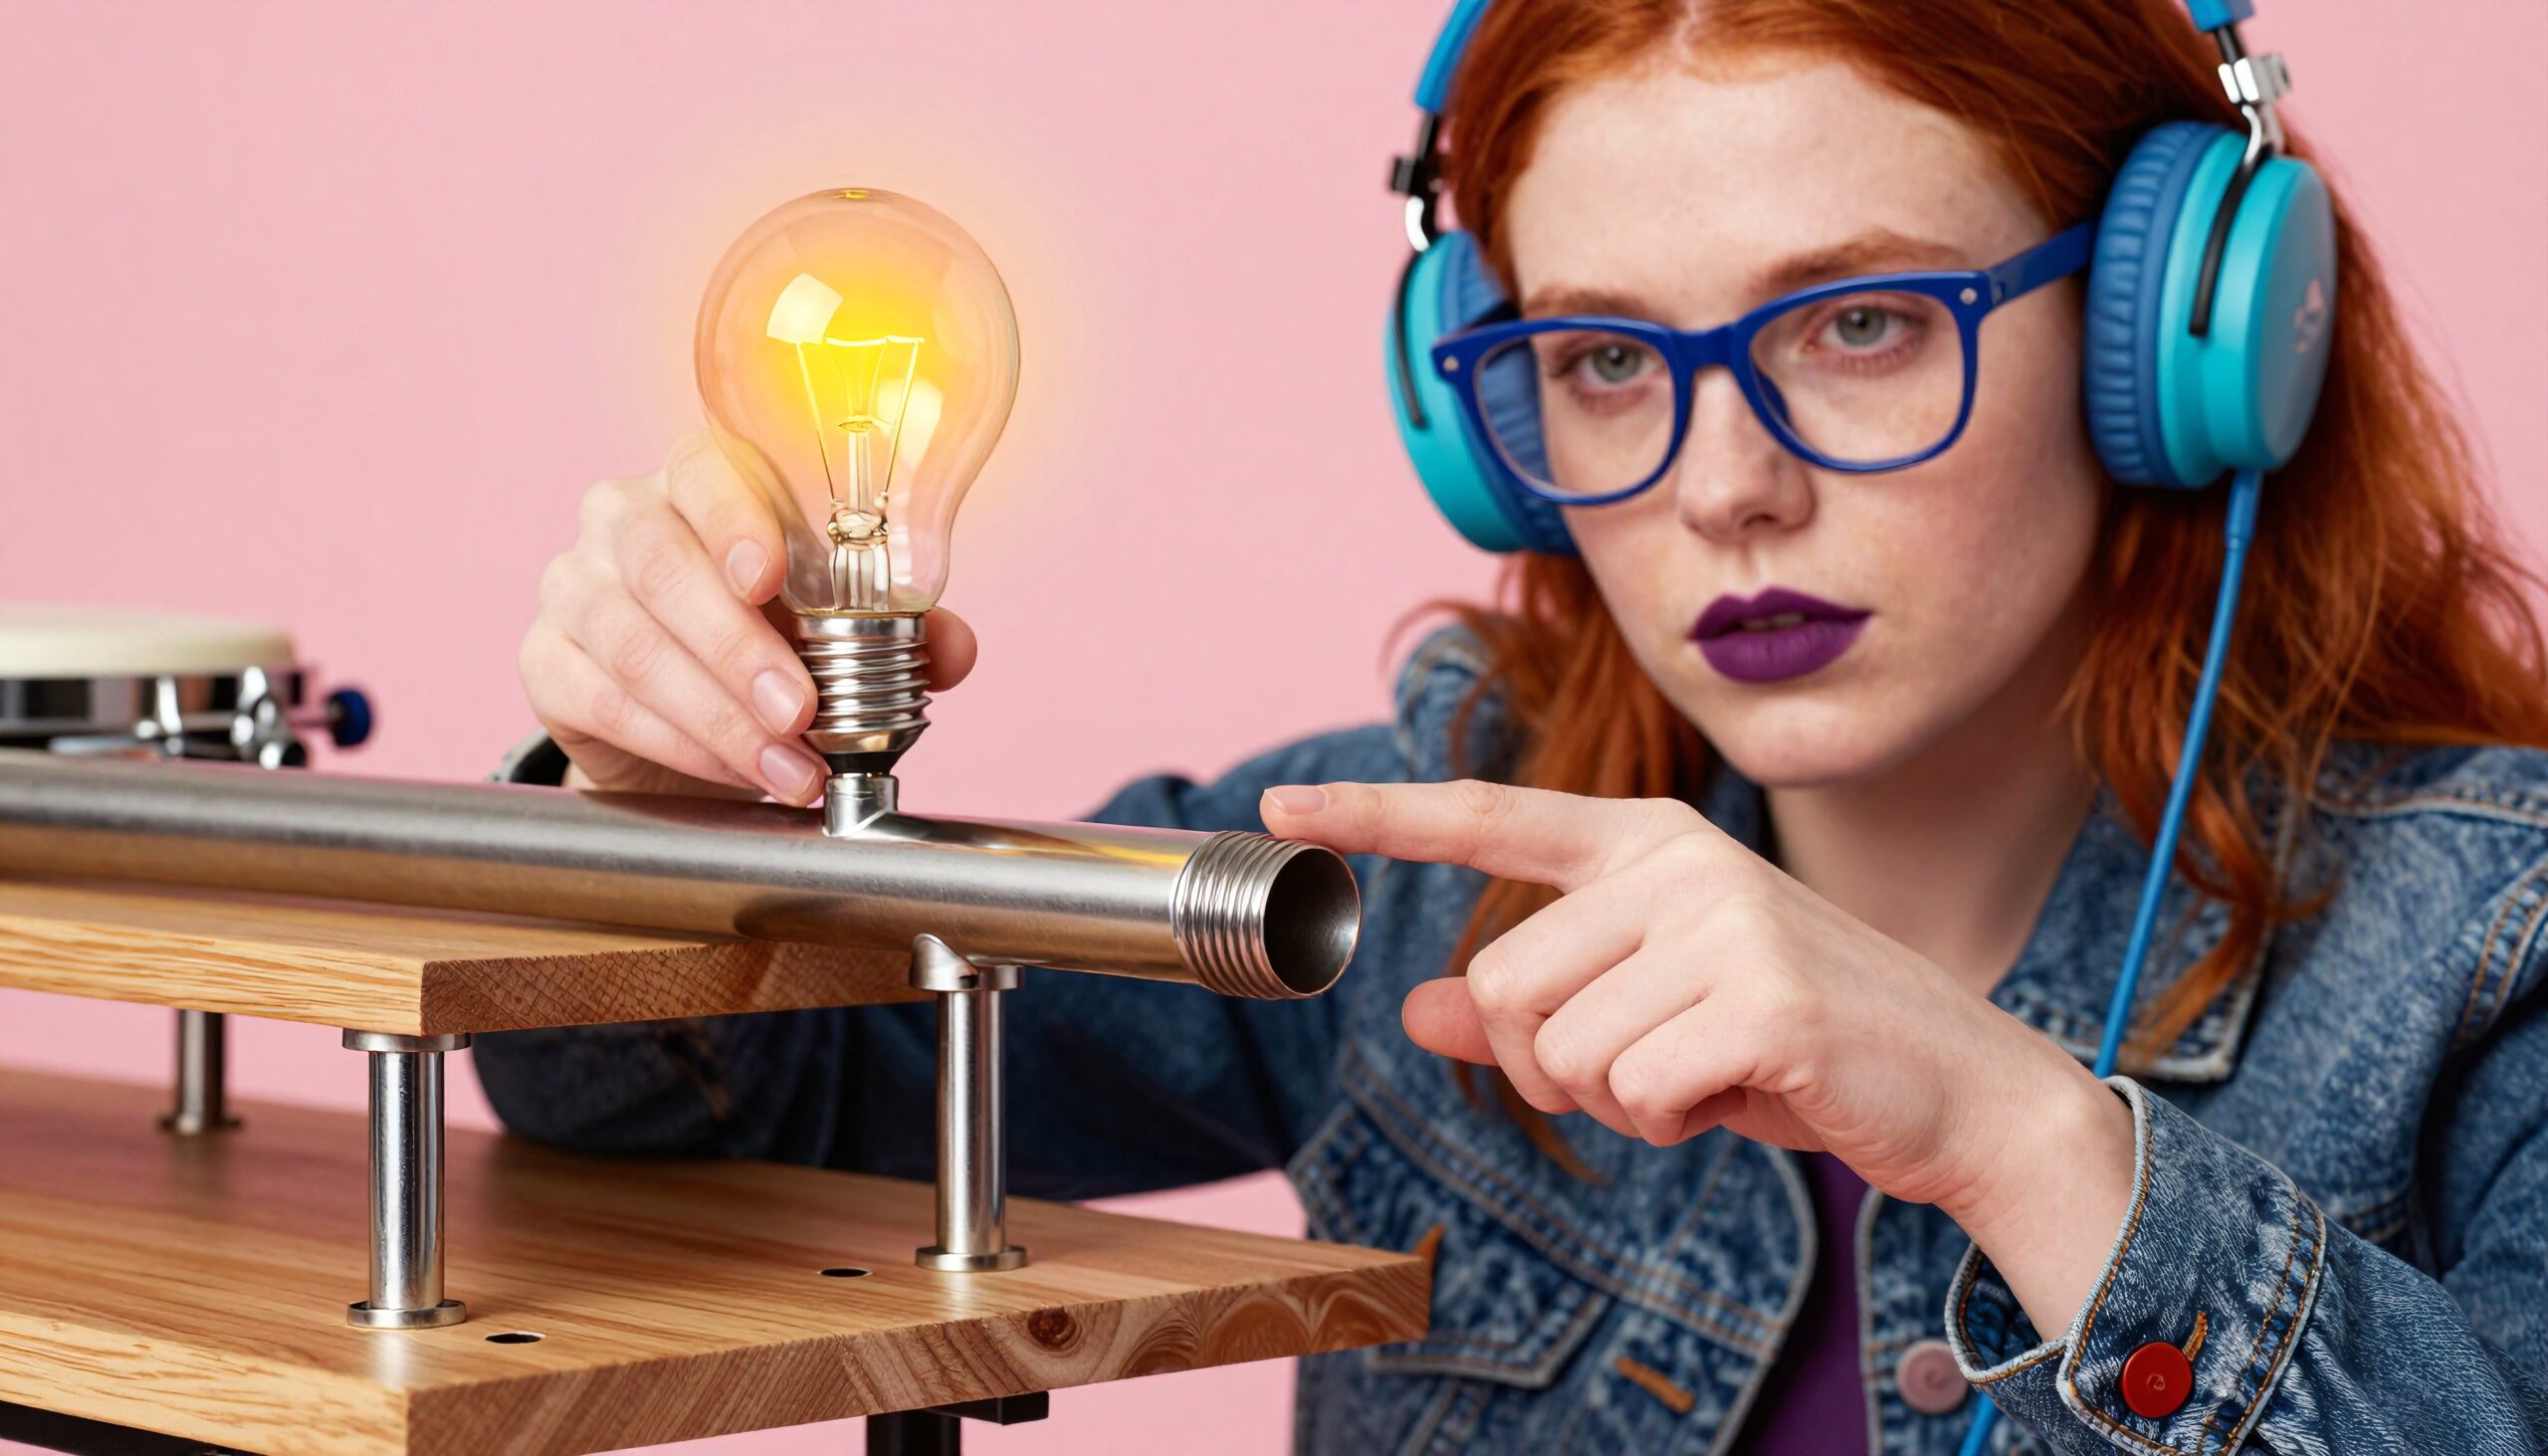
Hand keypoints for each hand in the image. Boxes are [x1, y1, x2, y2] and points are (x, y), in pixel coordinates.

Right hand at [522, 431, 976, 803]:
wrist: (686, 718)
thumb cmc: (771, 641)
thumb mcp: (840, 629)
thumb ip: (899, 630)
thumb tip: (952, 649)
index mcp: (703, 481)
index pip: (705, 469)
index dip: (736, 519)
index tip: (770, 577)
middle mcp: (625, 517)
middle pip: (662, 563)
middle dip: (737, 648)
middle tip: (799, 711)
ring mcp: (575, 585)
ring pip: (632, 641)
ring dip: (718, 715)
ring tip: (787, 766)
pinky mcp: (547, 661)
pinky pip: (602, 699)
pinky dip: (677, 744)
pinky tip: (735, 772)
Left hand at [1262, 778, 2135, 1329]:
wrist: (1960, 1090)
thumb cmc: (1795, 1047)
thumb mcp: (1653, 1016)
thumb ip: (1536, 1006)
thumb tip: (1421, 1007)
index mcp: (1647, 842)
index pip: (1488, 817)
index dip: (1377, 816)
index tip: (1279, 814)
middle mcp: (1677, 860)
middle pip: (1507, 985)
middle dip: (1552, 1067)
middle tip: (1648, 1072)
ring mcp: (1722, 919)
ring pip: (1559, 1049)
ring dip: (1616, 1102)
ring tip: (1706, 1077)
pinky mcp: (1760, 994)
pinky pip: (1631, 1093)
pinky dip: (1669, 1126)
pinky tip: (1740, 1098)